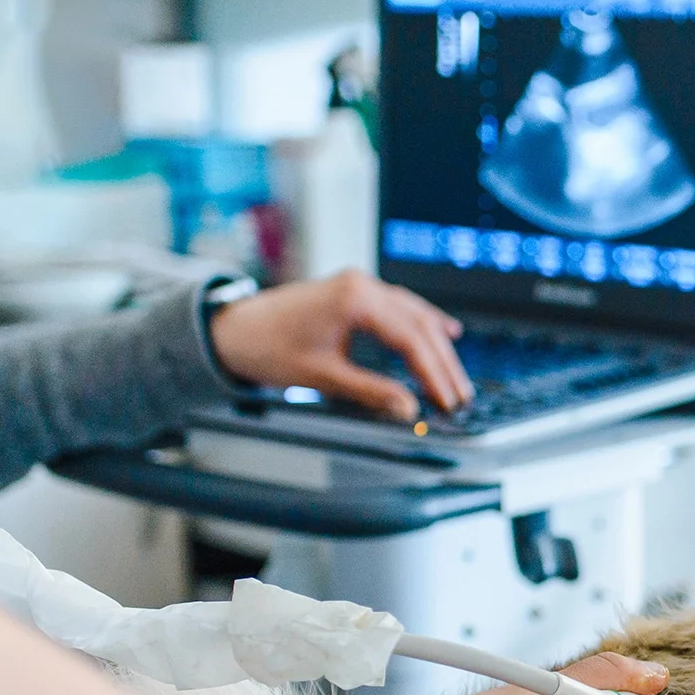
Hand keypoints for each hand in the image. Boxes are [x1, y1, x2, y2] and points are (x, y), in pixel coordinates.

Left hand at [206, 270, 474, 419]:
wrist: (234, 328)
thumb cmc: (268, 347)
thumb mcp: (321, 376)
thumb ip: (370, 392)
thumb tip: (408, 409)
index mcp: (354, 299)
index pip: (410, 338)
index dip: (433, 373)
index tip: (447, 400)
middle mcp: (362, 285)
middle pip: (419, 325)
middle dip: (443, 363)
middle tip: (460, 396)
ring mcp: (359, 285)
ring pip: (414, 314)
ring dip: (437, 346)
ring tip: (456, 378)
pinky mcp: (354, 293)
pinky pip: (401, 307)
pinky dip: (423, 324)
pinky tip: (445, 332)